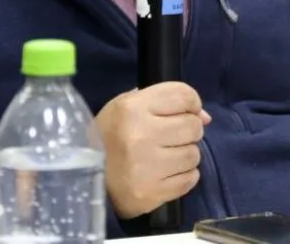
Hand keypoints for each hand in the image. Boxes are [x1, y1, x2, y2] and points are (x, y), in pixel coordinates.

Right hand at [95, 82, 210, 219]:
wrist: (85, 176)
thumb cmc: (107, 135)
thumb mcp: (125, 106)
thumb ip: (164, 102)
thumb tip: (205, 116)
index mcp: (132, 108)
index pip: (183, 96)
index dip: (192, 102)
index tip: (187, 110)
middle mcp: (142, 135)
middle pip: (193, 127)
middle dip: (188, 130)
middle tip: (173, 136)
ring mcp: (148, 167)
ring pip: (194, 155)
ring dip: (185, 154)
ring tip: (167, 156)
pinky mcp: (152, 193)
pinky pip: (190, 180)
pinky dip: (183, 175)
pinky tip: (167, 172)